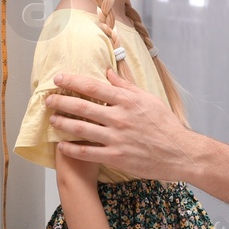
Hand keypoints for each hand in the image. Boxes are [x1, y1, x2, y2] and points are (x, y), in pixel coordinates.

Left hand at [48, 69, 196, 182]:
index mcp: (128, 101)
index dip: (72, 81)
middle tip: (48, 99)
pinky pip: (87, 152)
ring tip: (53, 119)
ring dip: (63, 123)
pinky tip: (62, 145)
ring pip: (81, 128)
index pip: (93, 87)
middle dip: (61, 101)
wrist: (180, 152)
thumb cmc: (166, 125)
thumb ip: (126, 86)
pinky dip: (71, 148)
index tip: (58, 78)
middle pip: (82, 106)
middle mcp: (120, 117)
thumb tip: (108, 71)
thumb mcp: (149, 99)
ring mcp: (117, 138)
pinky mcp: (116, 156)